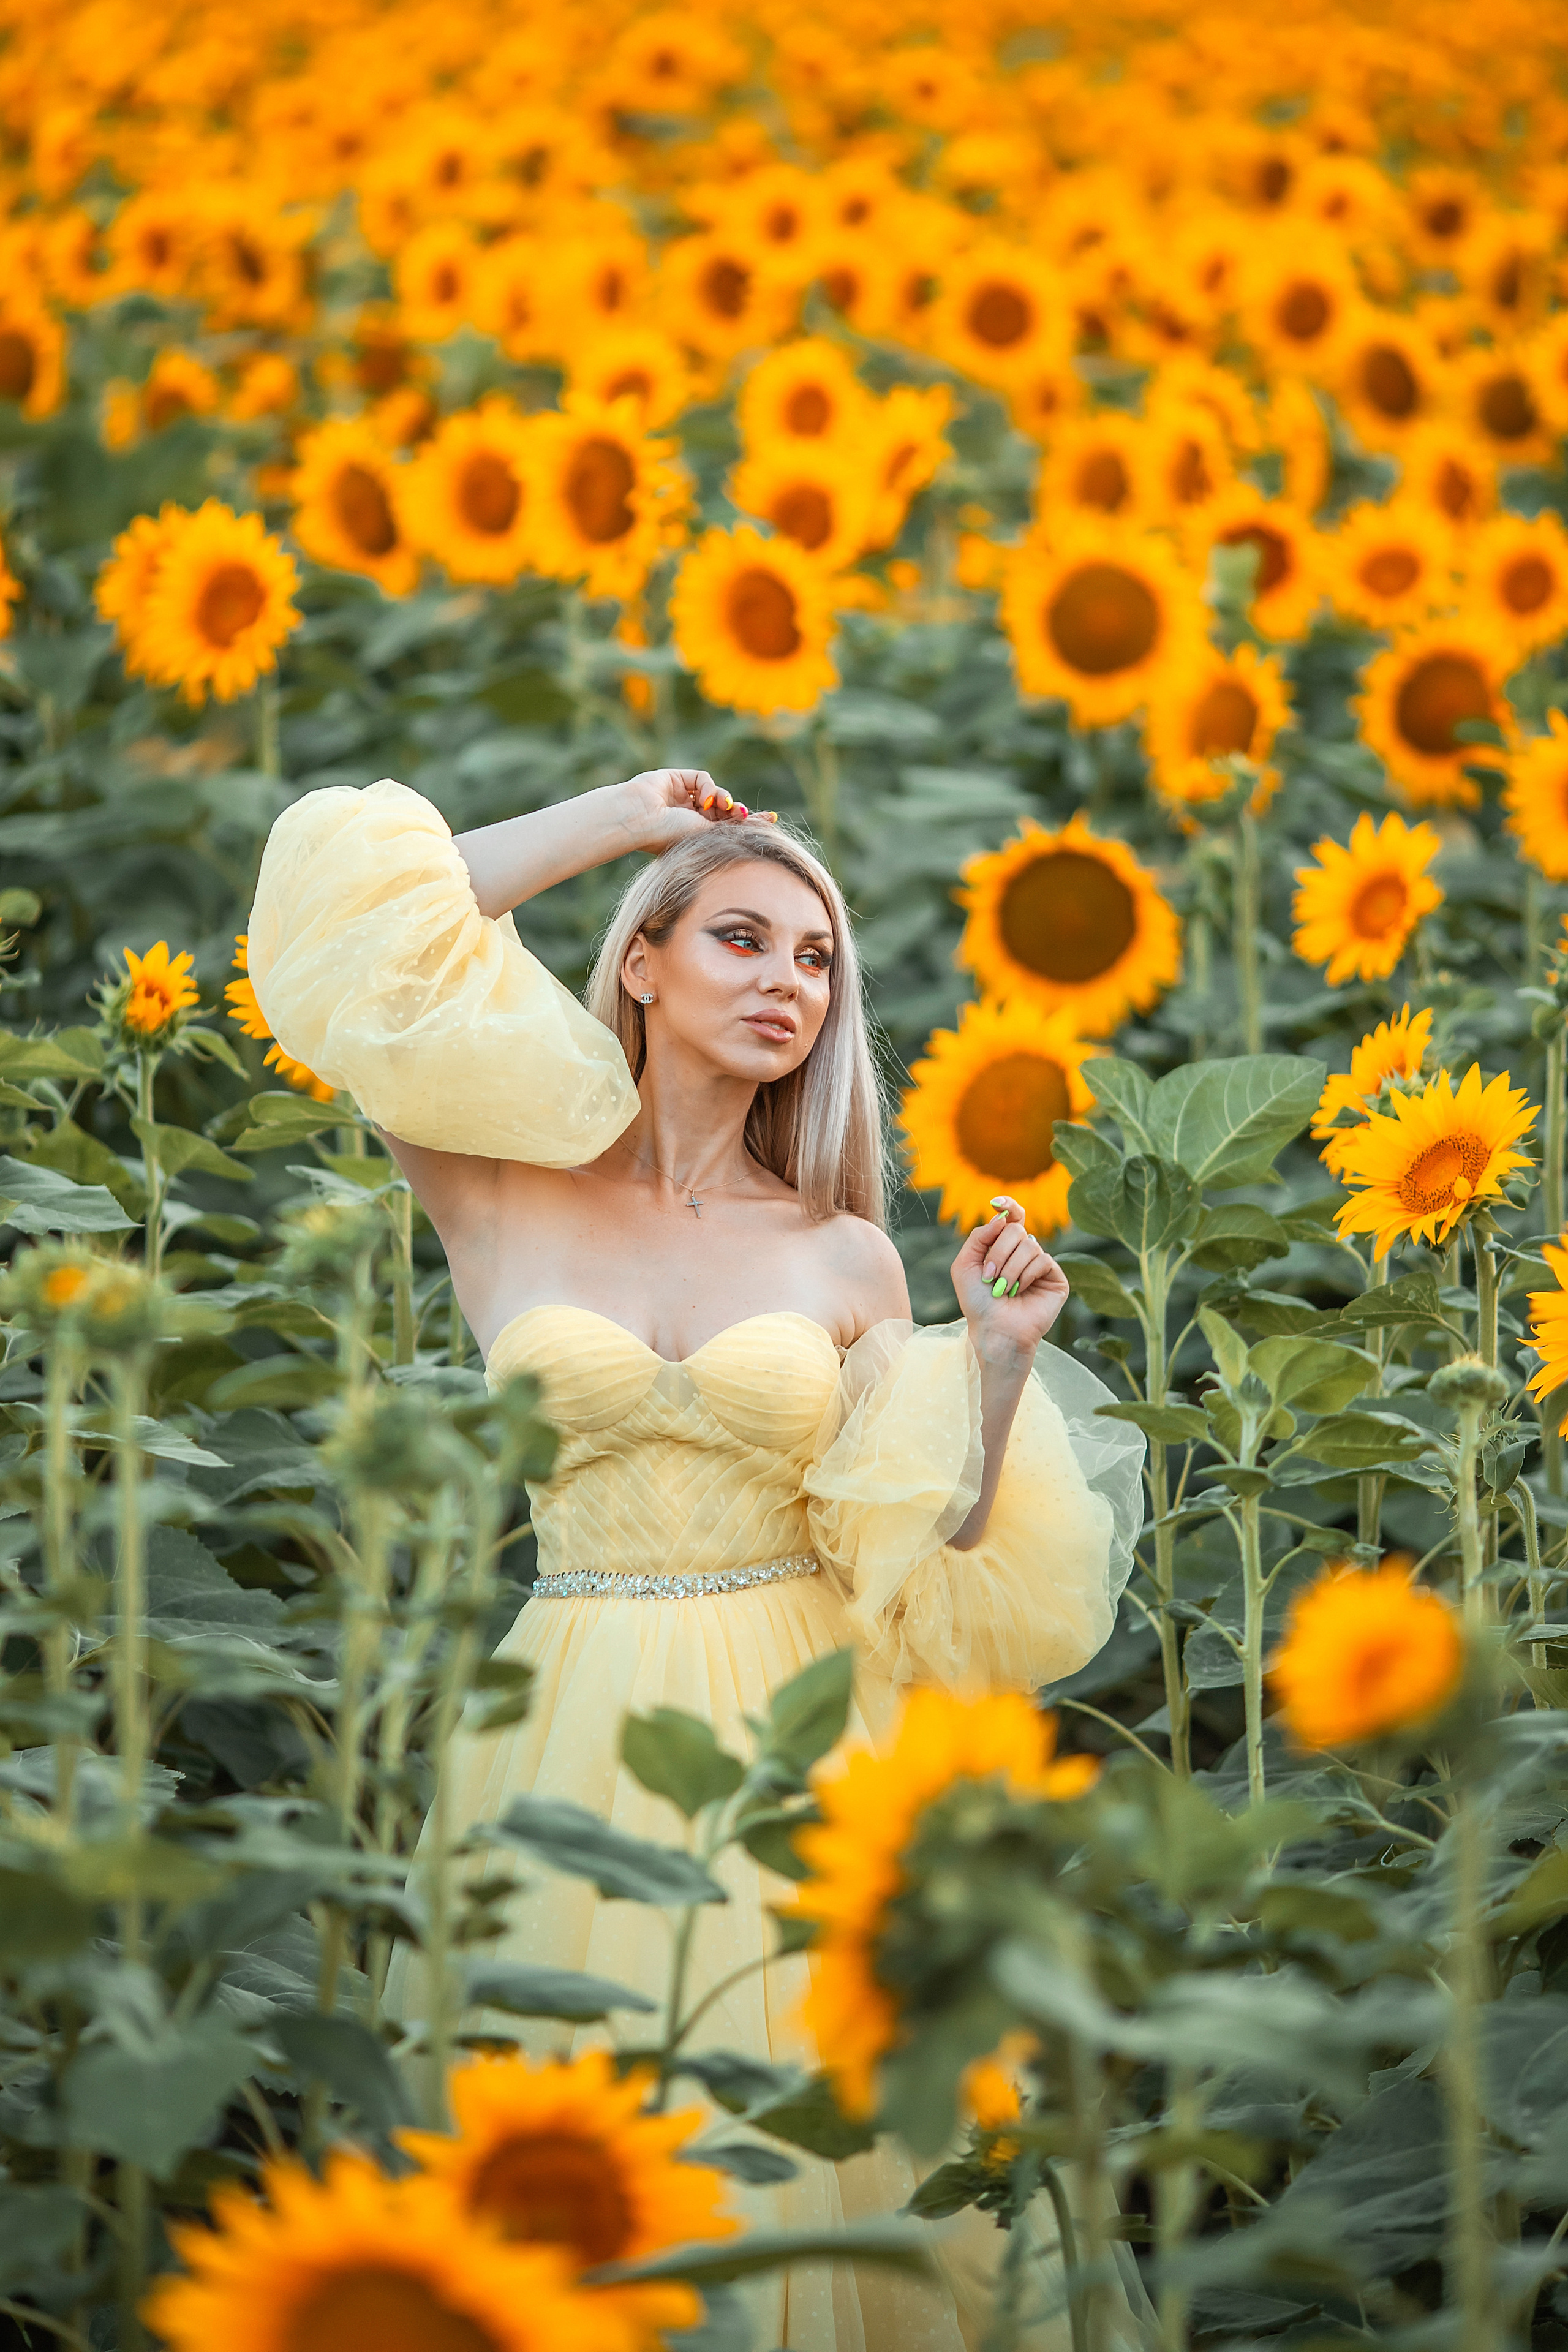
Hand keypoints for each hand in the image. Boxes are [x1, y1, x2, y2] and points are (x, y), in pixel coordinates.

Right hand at [616, 769, 778, 853]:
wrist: (640, 820)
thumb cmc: (669, 838)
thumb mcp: (706, 837)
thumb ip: (730, 830)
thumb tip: (756, 823)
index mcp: (694, 837)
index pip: (728, 827)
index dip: (750, 822)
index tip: (772, 818)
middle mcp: (689, 818)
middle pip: (725, 810)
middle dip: (738, 811)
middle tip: (751, 815)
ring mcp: (683, 798)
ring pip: (716, 794)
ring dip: (725, 799)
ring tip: (724, 807)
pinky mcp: (677, 779)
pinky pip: (703, 779)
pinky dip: (710, 787)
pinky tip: (704, 799)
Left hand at [950, 1197, 1069, 1363]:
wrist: (994, 1330)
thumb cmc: (977, 1302)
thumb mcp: (965, 1265)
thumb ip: (978, 1236)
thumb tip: (1001, 1218)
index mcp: (1003, 1247)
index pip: (1013, 1217)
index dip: (1008, 1205)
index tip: (996, 1203)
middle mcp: (1024, 1252)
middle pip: (1016, 1229)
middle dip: (998, 1252)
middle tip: (988, 1276)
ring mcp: (1041, 1264)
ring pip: (1029, 1244)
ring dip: (1009, 1268)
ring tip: (1002, 1290)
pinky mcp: (1055, 1278)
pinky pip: (1043, 1260)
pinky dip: (1026, 1275)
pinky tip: (1019, 1291)